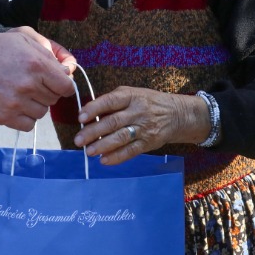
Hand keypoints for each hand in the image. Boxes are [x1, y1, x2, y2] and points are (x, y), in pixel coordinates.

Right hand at [0, 27, 74, 130]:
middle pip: (54, 100)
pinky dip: (26, 117)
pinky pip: (29, 125)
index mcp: (37, 65)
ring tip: (22, 93)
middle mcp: (29, 86)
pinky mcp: (5, 117)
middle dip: (47, 92)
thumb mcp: (24, 38)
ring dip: (36, 105)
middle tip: (33, 83)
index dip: (63, 84)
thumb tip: (67, 70)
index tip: (57, 82)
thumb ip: (49, 52)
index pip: (66, 86)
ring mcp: (16, 103)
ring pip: (42, 113)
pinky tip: (17, 105)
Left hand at [75, 86, 210, 164]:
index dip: (94, 109)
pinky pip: (131, 151)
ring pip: (121, 138)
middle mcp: (137, 111)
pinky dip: (117, 157)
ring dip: (103, 146)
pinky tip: (104, 160)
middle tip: (78, 140)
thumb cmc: (147, 103)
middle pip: (113, 122)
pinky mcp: (148, 142)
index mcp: (131, 96)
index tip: (81, 117)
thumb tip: (88, 115)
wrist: (176, 114)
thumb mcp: (132, 94)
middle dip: (93, 132)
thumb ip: (112, 102)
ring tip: (89, 151)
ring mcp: (144, 128)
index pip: (110, 101)